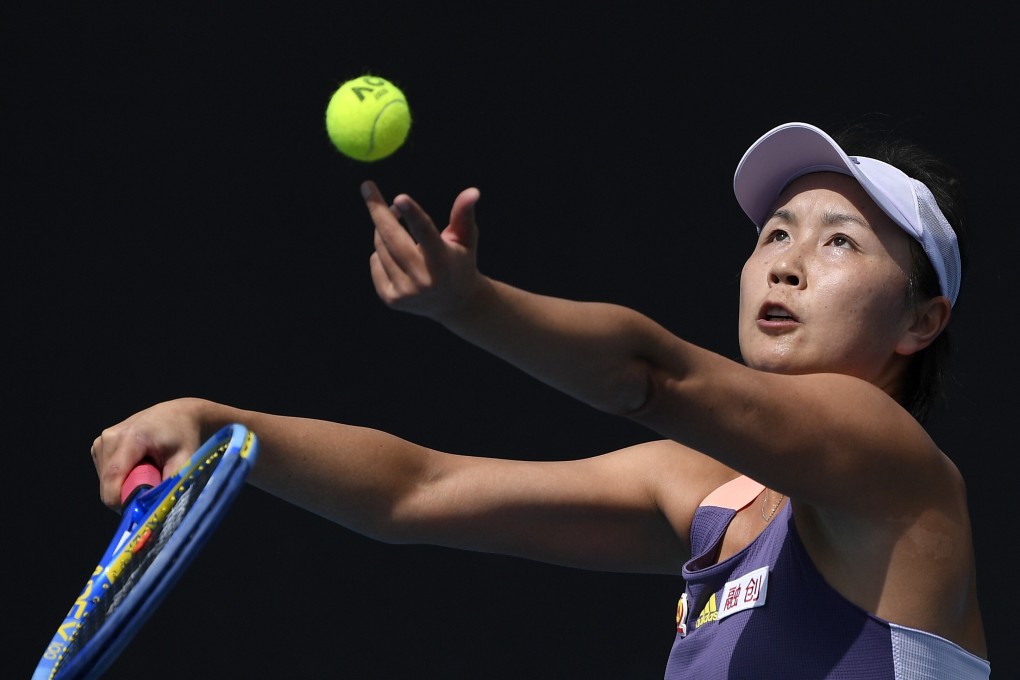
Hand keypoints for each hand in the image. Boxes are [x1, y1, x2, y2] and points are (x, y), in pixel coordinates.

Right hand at [90, 398, 205, 510]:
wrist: (178, 415)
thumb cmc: (185, 437)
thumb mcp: (185, 460)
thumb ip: (169, 485)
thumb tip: (155, 510)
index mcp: (131, 437)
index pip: (114, 478)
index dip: (122, 501)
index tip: (141, 509)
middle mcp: (110, 436)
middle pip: (108, 484)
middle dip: (129, 492)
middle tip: (154, 482)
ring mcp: (102, 440)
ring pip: (105, 481)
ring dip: (126, 484)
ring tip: (148, 469)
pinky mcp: (99, 446)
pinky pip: (105, 474)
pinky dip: (122, 476)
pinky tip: (139, 464)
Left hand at [362, 180, 484, 320]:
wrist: (455, 304)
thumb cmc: (460, 261)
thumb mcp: (466, 238)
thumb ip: (464, 214)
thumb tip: (473, 191)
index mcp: (443, 263)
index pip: (426, 233)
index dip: (413, 214)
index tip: (399, 197)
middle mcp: (423, 280)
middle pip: (392, 238)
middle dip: (378, 210)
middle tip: (367, 187)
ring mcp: (404, 292)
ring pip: (380, 247)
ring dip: (384, 232)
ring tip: (401, 231)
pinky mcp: (391, 299)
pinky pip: (375, 262)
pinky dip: (382, 253)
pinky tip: (399, 259)